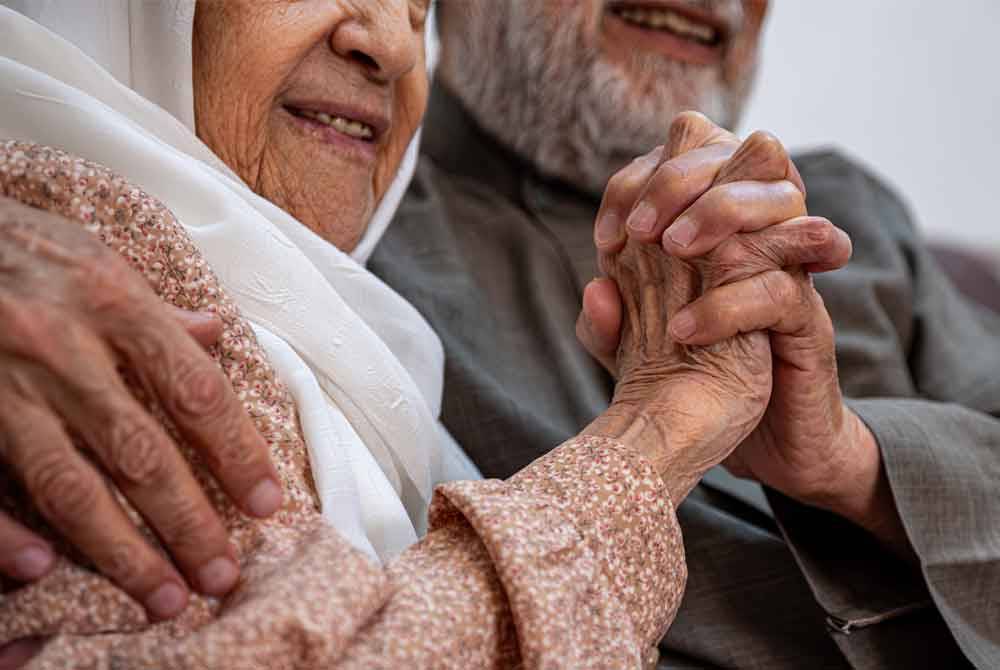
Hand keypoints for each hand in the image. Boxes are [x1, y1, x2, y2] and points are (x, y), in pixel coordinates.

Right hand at [0, 196, 282, 619]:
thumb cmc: (18, 244)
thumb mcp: (94, 255)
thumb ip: (154, 305)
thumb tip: (214, 335)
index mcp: (113, 301)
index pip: (195, 390)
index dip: (237, 452)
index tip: (266, 502)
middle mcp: (63, 346)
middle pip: (141, 452)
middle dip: (188, 521)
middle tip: (221, 575)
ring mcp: (3, 382)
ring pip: (72, 484)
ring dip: (122, 549)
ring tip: (163, 595)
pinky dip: (9, 532)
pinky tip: (45, 571)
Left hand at [585, 116, 807, 501]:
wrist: (755, 441)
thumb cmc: (695, 380)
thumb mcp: (637, 353)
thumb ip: (609, 324)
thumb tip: (594, 289)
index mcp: (716, 226)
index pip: (691, 150)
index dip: (639, 180)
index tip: (605, 238)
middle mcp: (758, 235)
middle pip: (743, 149)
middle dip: (679, 179)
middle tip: (639, 234)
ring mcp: (789, 271)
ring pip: (781, 195)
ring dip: (718, 212)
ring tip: (670, 252)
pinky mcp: (807, 319)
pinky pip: (781, 287)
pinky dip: (729, 302)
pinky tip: (684, 330)